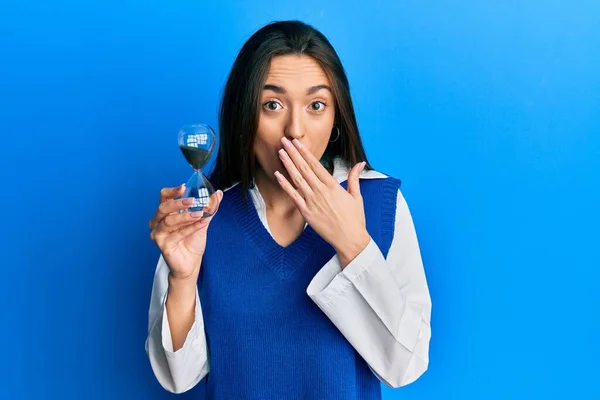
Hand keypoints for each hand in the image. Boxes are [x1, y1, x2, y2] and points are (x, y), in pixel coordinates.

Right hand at [149, 184, 222, 279]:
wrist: (191, 263)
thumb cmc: (192, 242)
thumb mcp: (202, 221)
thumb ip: (209, 208)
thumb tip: (218, 194)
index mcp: (166, 213)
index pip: (164, 197)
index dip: (172, 191)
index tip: (184, 187)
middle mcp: (158, 222)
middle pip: (163, 207)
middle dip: (178, 203)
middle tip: (192, 201)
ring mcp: (159, 234)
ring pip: (169, 221)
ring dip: (186, 216)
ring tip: (200, 214)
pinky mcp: (163, 245)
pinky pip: (176, 234)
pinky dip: (190, 228)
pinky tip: (201, 223)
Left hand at [275, 137, 370, 266]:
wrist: (350, 239)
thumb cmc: (354, 219)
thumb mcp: (356, 196)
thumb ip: (354, 178)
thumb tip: (360, 163)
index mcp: (333, 186)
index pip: (316, 164)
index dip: (305, 152)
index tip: (297, 142)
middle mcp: (321, 191)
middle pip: (304, 168)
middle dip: (293, 153)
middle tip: (284, 141)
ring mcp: (312, 202)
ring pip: (297, 179)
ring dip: (288, 164)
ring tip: (280, 152)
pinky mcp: (307, 213)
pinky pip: (293, 196)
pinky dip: (285, 185)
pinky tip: (278, 175)